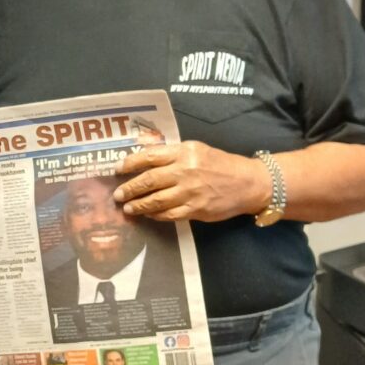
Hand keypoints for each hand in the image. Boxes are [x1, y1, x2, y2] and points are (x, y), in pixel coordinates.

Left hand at [113, 140, 270, 222]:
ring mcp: (191, 192)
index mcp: (183, 152)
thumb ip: (171, 153)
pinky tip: (147, 214)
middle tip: (117, 195)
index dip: (130, 163)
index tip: (117, 169)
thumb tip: (143, 157)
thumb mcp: (195, 149)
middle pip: (149, 180)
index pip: (149, 156)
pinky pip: (170, 214)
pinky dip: (156, 215)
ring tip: (127, 208)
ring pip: (157, 200)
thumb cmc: (218, 163)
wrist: (247, 182)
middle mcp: (185, 171)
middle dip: (129, 188)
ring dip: (139, 205)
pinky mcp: (196, 209)